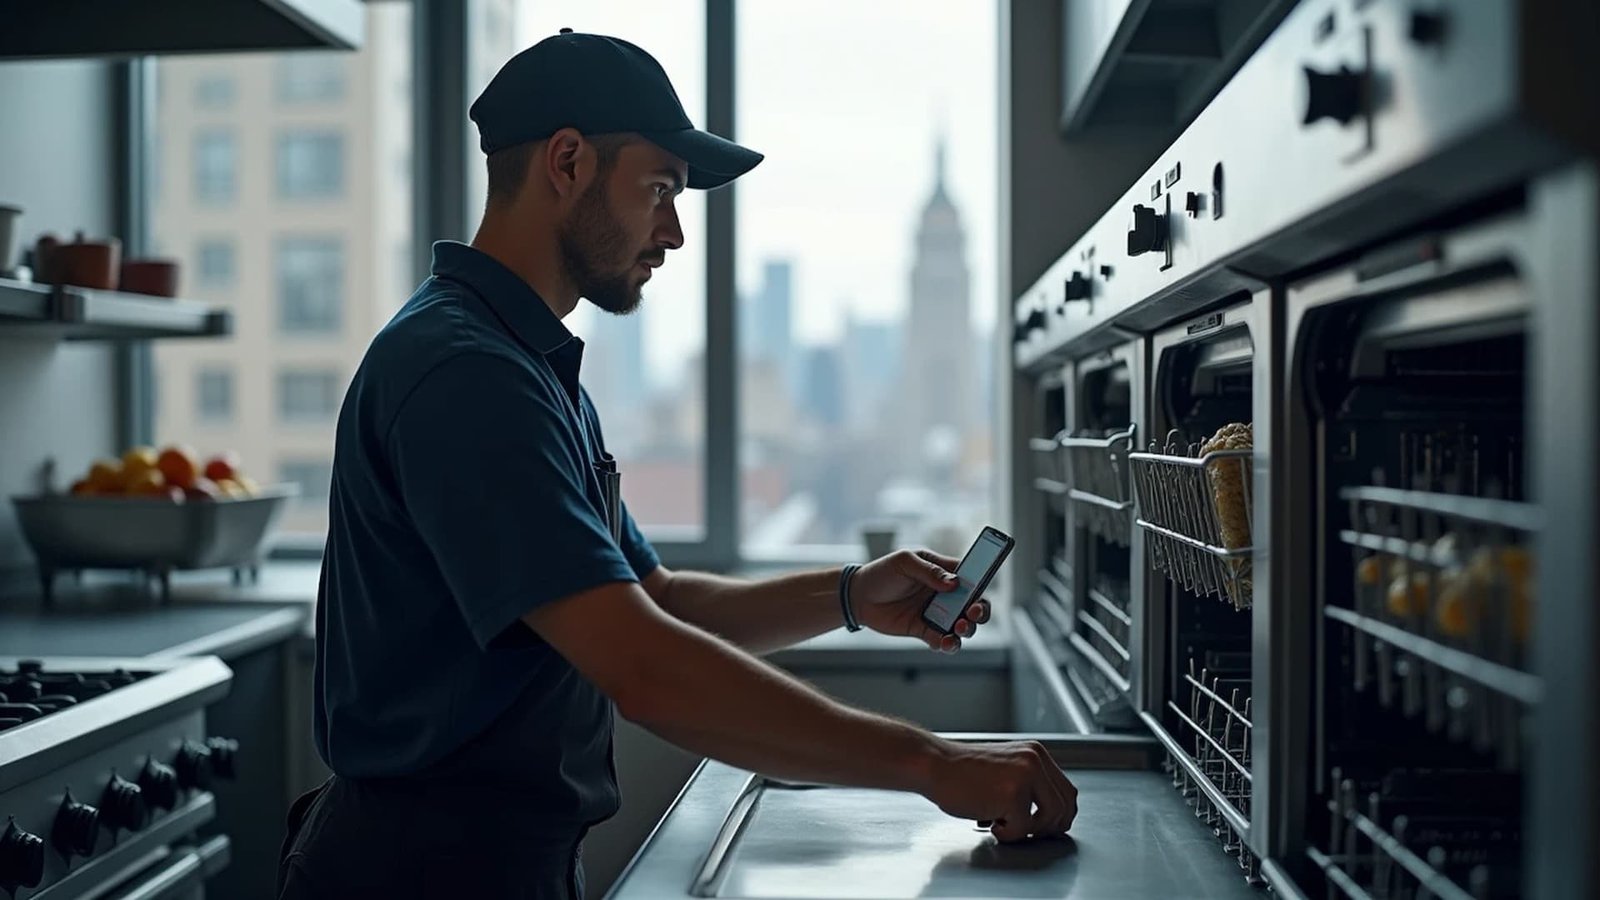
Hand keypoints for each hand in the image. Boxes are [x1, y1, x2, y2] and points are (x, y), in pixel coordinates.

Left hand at [849, 549, 991, 652]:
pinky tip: (944, 642)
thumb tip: (953, 583)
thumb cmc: (883, 572)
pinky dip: (947, 643)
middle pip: (974, 604)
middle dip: (980, 610)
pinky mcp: (924, 630)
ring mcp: (936, 614)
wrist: (858, 596)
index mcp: (944, 573)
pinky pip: (941, 639)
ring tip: (959, 628)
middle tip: (973, 612)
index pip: (971, 577)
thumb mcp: (905, 563)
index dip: (981, 582)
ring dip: (967, 629)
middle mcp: (945, 595)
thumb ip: (929, 571)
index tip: (982, 588)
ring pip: (962, 625)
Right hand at [921, 739, 1077, 842]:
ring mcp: (1026, 777)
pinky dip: (1008, 834)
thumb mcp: (1003, 767)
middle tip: (1028, 832)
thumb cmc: (959, 771)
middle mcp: (1035, 761)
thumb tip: (1045, 814)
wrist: (934, 765)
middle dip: (1050, 827)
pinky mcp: (1014, 795)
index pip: (1066, 790)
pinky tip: (990, 823)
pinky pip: (1023, 828)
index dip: (1061, 815)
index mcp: (1034, 753)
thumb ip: (1027, 782)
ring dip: (1029, 830)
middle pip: (1065, 805)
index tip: (1047, 827)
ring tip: (1005, 825)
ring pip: (1051, 818)